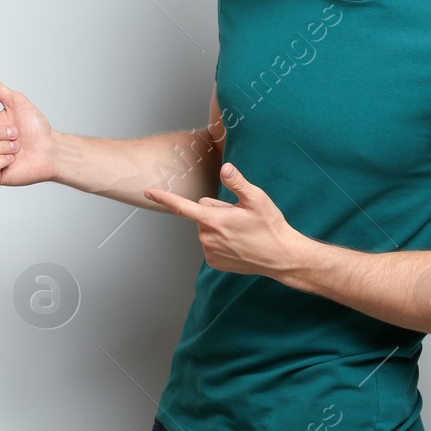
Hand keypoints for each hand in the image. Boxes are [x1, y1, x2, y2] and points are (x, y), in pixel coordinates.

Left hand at [144, 163, 306, 279]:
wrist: (281, 257)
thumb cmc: (270, 226)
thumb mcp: (257, 200)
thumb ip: (238, 183)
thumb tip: (225, 168)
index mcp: (213, 220)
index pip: (182, 206)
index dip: (164, 198)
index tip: (148, 192)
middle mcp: (206, 237)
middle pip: (202, 213)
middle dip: (216, 212)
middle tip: (240, 218)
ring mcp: (209, 252)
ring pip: (207, 228)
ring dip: (220, 227)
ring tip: (242, 232)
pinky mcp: (214, 262)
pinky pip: (211, 243)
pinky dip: (222, 241)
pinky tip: (239, 243)